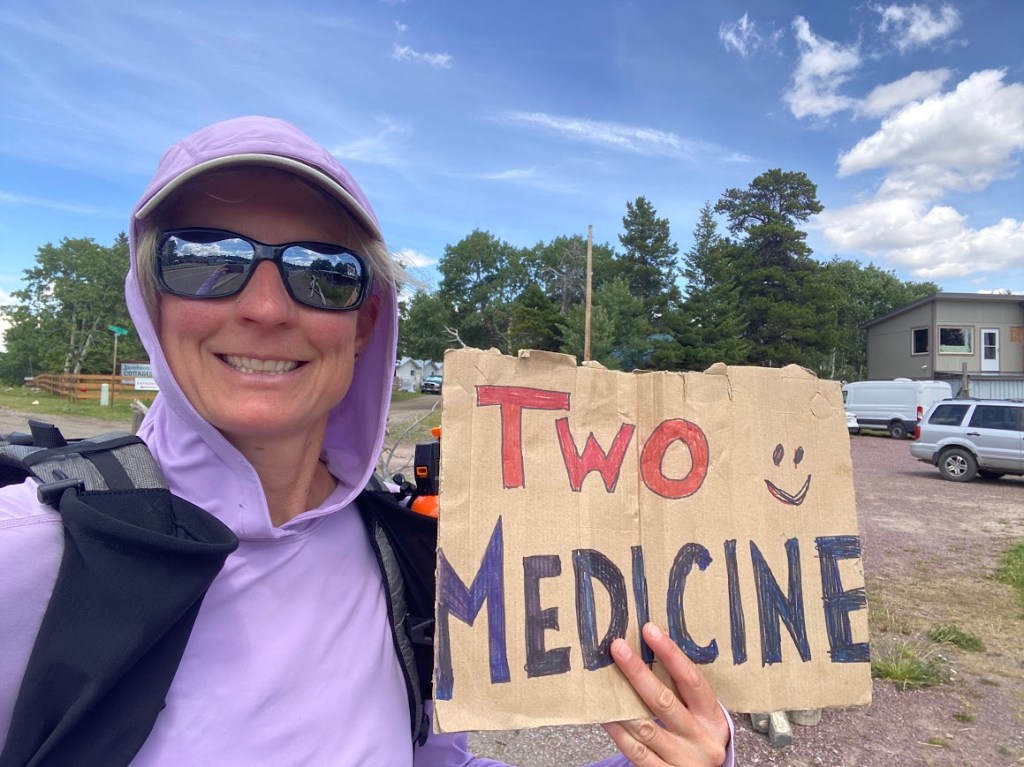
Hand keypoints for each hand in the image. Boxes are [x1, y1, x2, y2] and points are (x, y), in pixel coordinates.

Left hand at [602, 622, 729, 765]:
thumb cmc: (697, 736)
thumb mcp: (700, 714)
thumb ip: (681, 690)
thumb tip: (648, 649)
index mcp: (712, 717)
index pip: (691, 680)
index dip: (670, 653)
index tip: (649, 630)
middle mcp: (700, 739)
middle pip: (664, 701)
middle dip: (638, 672)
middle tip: (617, 647)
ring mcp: (682, 760)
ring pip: (646, 728)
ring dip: (621, 703)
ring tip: (603, 678)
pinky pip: (636, 752)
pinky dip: (618, 732)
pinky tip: (605, 716)